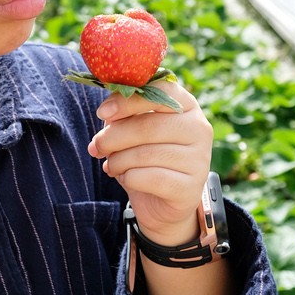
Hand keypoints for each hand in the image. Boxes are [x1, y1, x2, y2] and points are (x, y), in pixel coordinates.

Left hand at [87, 78, 212, 244]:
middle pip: (147, 126)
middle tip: (95, 147)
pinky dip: (129, 179)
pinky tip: (127, 179)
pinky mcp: (190, 188)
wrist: (161, 202)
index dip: (127, 101)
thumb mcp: (134, 131)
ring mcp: (198, 159)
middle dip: (113, 137)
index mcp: (186, 106)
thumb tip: (106, 112)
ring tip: (112, 165)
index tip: (102, 112)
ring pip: (145, 154)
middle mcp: (199, 129)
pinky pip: (149, 178)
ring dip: (118, 161)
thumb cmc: (146, 158)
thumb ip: (124, 116)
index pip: (160, 92)